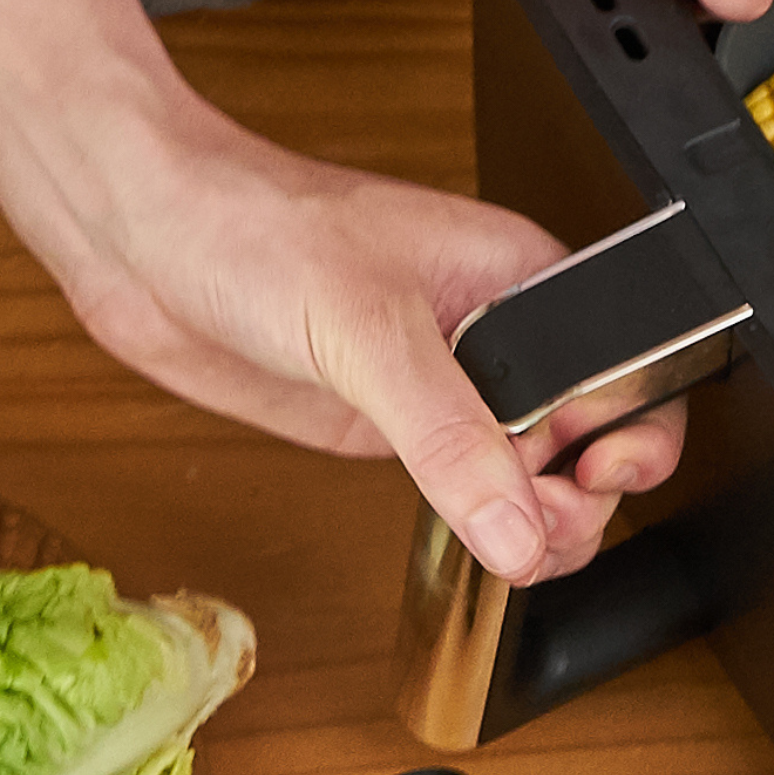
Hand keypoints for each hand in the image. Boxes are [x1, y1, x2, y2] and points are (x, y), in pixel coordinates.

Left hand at [8, 87, 683, 585]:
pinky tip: (470, 543)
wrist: (143, 241)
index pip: (626, 372)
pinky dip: (480, 531)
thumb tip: (514, 526)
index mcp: (524, 279)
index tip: (594, 481)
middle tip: (537, 533)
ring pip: (532, 479)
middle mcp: (499, 335)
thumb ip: (449, 437)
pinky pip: (466, 492)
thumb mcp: (367, 331)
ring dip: (537, 530)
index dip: (630, 438)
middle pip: (591, 441)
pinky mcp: (394, 428)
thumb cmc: (254, 225)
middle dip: (582, 503)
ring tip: (508, 548)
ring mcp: (448, 387)